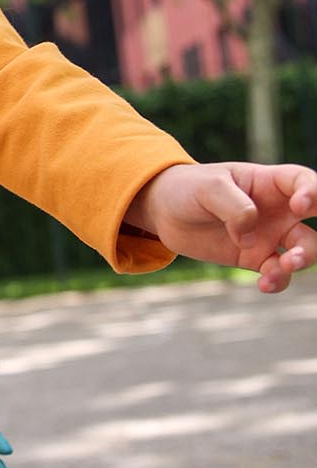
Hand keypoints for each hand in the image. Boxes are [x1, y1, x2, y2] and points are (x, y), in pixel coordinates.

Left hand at [126, 161, 316, 293]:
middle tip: (297, 251)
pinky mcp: (255, 259)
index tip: (299, 206)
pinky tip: (264, 284)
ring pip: (303, 250)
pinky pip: (278, 273)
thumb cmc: (190, 189)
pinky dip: (278, 280)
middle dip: (314, 238)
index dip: (313, 193)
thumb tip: (250, 238)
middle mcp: (278, 210)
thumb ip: (234, 207)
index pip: (304, 182)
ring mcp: (269, 235)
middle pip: (315, 220)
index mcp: (270, 182)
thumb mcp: (209, 188)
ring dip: (301, 260)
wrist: (166, 212)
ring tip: (284, 266)